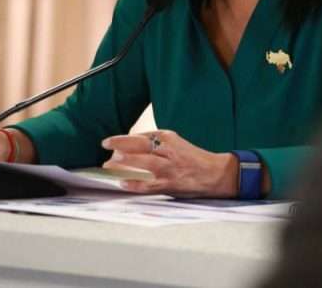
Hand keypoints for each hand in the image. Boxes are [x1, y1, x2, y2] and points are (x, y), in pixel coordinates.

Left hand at [101, 130, 238, 196]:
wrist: (215, 174)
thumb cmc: (194, 159)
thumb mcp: (177, 144)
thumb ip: (157, 144)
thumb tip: (131, 147)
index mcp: (171, 139)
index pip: (145, 136)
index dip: (126, 138)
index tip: (111, 142)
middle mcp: (170, 152)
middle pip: (142, 145)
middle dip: (121, 144)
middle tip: (105, 144)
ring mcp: (169, 169)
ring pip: (144, 164)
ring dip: (125, 163)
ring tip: (108, 164)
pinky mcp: (169, 185)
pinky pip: (148, 184)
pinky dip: (134, 184)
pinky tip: (121, 183)